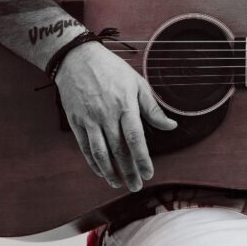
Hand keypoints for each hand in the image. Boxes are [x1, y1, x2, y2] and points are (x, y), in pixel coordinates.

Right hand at [54, 41, 176, 190]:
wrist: (77, 59)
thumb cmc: (112, 69)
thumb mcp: (137, 83)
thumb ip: (152, 108)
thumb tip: (171, 126)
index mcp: (125, 105)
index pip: (135, 138)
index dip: (143, 159)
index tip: (149, 173)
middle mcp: (106, 114)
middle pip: (119, 150)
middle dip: (129, 171)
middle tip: (137, 186)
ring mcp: (89, 119)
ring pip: (100, 153)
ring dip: (111, 172)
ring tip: (120, 184)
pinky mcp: (76, 121)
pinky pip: (85, 147)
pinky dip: (93, 163)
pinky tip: (102, 172)